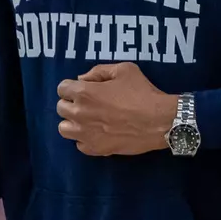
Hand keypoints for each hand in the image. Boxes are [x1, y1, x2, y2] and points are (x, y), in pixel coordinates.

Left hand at [57, 62, 176, 155]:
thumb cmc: (143, 92)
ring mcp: (86, 134)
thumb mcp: (124, 70)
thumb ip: (99, 71)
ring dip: (73, 122)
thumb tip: (82, 79)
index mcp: (84, 92)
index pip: (62, 88)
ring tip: (88, 120)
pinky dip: (85, 139)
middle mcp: (80, 114)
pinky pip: (79, 145)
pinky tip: (97, 133)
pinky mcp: (95, 149)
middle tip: (89, 104)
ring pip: (64, 129)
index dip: (72, 87)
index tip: (84, 89)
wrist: (159, 121)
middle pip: (61, 108)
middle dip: (72, 103)